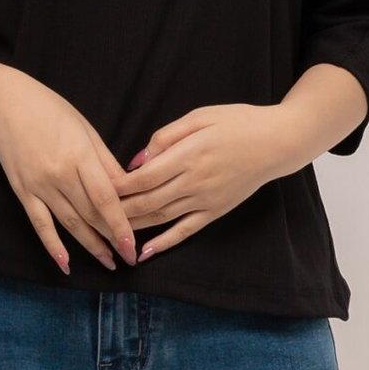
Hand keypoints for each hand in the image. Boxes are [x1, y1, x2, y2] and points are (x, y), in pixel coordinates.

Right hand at [0, 68, 140, 272]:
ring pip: (69, 223)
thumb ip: (106, 162)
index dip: (120, 224)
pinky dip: (53, 246)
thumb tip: (129, 188)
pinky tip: (65, 264)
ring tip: (108, 262)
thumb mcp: (86, 130)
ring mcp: (39, 185)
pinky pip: (40, 224)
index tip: (132, 245)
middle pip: (90, 214)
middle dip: (111, 239)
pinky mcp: (23, 192)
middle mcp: (59, 174)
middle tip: (128, 258)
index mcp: (79, 155)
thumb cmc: (51, 112)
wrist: (6, 106)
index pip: (105, 197)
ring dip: (90, 246)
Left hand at [113, 103, 292, 256]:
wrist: (277, 142)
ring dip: (133, 227)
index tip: (96, 187)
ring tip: (107, 234)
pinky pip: (186, 231)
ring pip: (161, 218)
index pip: (143, 178)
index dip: (117, 186)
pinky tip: (144, 253)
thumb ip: (166, 137)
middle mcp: (195, 182)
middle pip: (147, 202)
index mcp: (189, 155)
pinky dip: (164, 243)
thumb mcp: (200, 117)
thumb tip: (138, 160)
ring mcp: (206, 200)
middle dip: (116, 211)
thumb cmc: (237, 123)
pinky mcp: (215, 211)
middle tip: (91, 215)